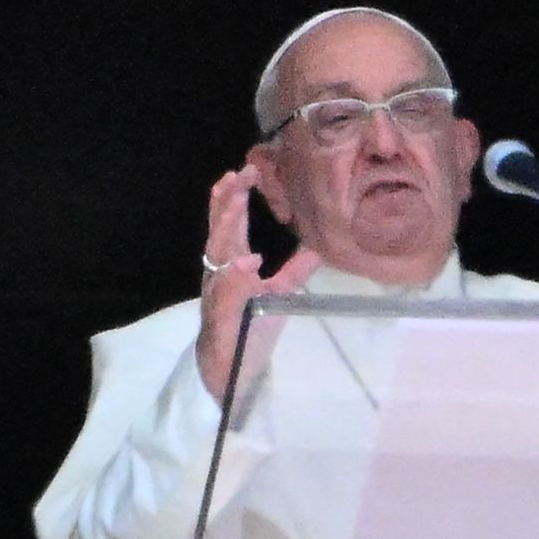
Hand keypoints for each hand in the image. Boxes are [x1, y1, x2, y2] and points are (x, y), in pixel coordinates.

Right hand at [196, 166, 321, 400]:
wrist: (229, 369)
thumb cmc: (249, 327)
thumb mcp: (280, 292)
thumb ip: (296, 268)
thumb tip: (322, 244)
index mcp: (232, 263)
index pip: (230, 223)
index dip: (234, 196)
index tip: (245, 170)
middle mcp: (220, 272)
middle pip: (220, 229)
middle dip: (228, 200)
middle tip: (239, 173)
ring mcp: (217, 292)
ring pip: (218, 252)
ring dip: (226, 225)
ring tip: (237, 201)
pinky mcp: (220, 315)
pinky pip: (226, 291)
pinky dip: (236, 274)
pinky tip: (248, 260)